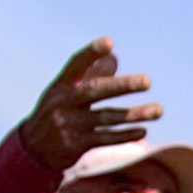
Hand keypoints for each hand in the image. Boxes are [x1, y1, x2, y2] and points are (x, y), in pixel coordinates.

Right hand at [22, 39, 161, 171]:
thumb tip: (114, 58)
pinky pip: (105, 139)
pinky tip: (143, 130)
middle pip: (95, 90)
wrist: (33, 149)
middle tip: (147, 82)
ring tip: (159, 111)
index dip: (91, 52)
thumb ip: (89, 76)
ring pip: (107, 117)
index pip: (76, 64)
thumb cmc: (58, 112)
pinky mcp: (75, 145)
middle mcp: (64, 103)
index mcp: (62, 86)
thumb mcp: (67, 93)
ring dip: (135, 114)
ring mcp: (69, 125)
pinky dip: (125, 135)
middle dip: (122, 85)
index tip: (109, 43)